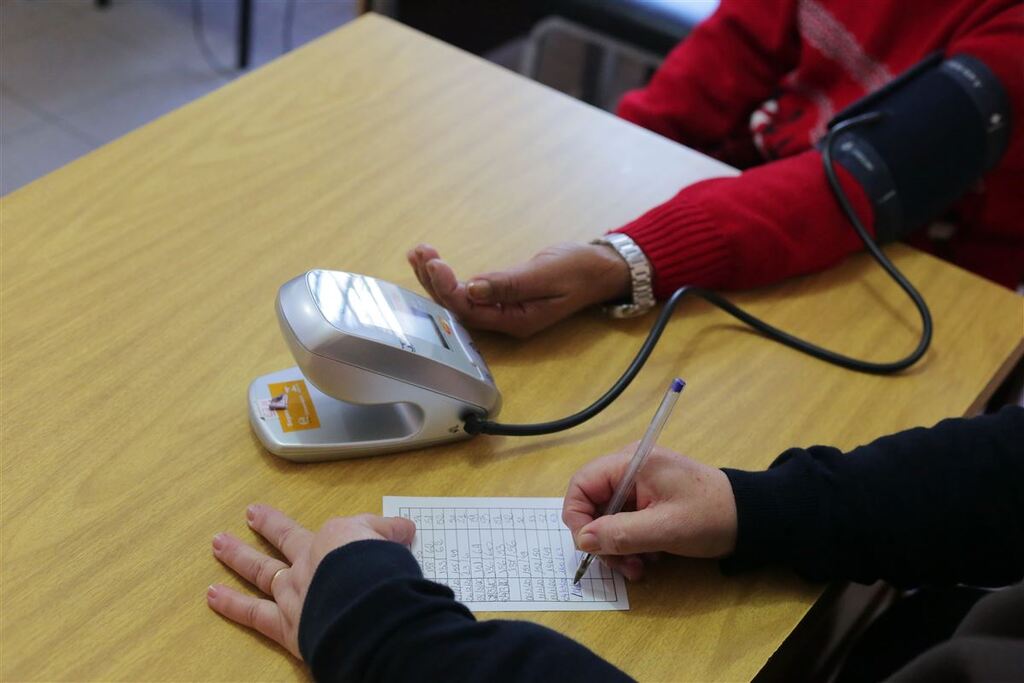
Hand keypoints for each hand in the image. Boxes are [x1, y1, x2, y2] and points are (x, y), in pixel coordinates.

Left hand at [207, 504, 414, 657]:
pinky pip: (252, 613)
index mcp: (337, 541)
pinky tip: (211, 596)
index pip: (344, 531)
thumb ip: (393, 535)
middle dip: (269, 525)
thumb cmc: (382, 571)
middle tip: (251, 513)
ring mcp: (292, 591)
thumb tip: (404, 529)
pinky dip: (231, 605)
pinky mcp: (284, 624)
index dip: (360, 531)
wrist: (364, 601)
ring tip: (218, 543)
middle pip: (286, 538)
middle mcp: (309, 561)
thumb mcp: (396, 545)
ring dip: (238, 556)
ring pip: (260, 570)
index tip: (369, 531)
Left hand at [406, 242, 630, 336]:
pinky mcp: (501, 296)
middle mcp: (503, 320)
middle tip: (419, 253)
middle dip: (434, 281)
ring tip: (418, 253)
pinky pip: (468, 290)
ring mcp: (501, 309)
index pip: (470, 310)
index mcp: (515, 321)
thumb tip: (473, 288)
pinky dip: (449, 276)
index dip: (448, 289)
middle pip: (458, 307)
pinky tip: (432, 263)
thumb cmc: (580, 270)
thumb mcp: (547, 275)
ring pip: (460, 298)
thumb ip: (510, 284)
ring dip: (436, 278)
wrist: (601, 269)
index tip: (435, 263)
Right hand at [562, 445, 736, 579]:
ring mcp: (639, 483)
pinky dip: (630, 543)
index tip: (591, 548)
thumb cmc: (710, 516)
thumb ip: (619, 534)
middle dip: (602, 539)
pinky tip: (649, 558)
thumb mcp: (664, 529)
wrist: (750, 518)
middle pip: (592, 503)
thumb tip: (582, 540)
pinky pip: (624, 521)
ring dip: (617, 547)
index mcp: (631, 462)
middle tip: (622, 566)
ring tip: (639, 568)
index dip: (577, 518)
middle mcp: (629, 467)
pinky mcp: (648, 498)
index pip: (581, 484)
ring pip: (607, 517)